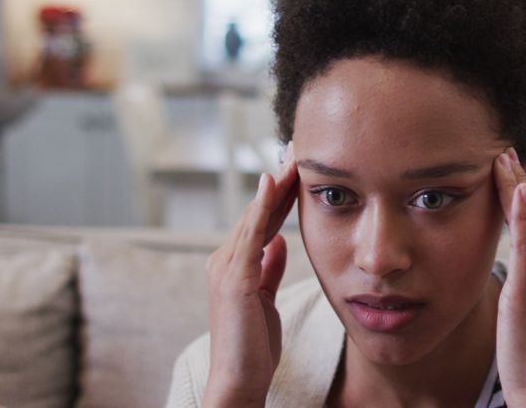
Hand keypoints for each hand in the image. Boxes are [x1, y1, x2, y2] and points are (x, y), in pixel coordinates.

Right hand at [203, 144, 299, 407]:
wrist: (238, 380)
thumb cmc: (253, 346)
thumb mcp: (266, 299)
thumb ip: (269, 268)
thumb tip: (279, 242)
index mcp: (236, 264)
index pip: (263, 219)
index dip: (281, 192)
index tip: (299, 165)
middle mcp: (226, 259)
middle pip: (259, 211)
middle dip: (279, 179)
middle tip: (297, 146)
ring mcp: (227, 267)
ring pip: (254, 215)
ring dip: (274, 184)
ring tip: (292, 156)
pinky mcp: (234, 278)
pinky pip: (250, 234)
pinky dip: (260, 207)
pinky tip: (270, 183)